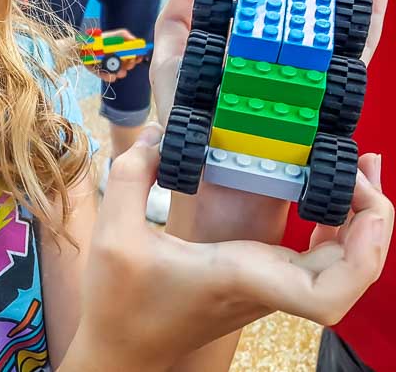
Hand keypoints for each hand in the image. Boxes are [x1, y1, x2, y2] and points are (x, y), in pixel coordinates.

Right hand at [62, 123, 391, 370]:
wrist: (122, 349)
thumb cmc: (119, 303)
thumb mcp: (113, 232)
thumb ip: (131, 174)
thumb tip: (158, 133)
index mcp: (240, 276)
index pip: (328, 294)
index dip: (363, 256)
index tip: (363, 207)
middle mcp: (265, 286)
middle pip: (352, 273)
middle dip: (374, 219)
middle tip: (362, 164)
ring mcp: (265, 288)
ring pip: (339, 268)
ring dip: (360, 223)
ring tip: (358, 169)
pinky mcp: (257, 283)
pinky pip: (316, 261)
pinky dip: (335, 231)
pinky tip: (328, 198)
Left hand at [88, 28, 142, 82]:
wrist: (82, 47)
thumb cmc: (99, 40)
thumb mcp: (113, 35)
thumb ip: (125, 35)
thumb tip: (136, 41)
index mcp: (123, 51)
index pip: (135, 55)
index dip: (138, 57)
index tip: (137, 58)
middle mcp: (119, 59)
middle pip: (130, 65)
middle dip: (130, 65)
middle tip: (127, 63)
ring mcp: (111, 67)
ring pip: (121, 73)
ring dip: (120, 72)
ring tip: (116, 69)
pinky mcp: (103, 73)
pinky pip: (109, 78)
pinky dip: (109, 77)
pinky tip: (107, 74)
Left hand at [149, 0, 388, 244]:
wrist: (218, 181)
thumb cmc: (191, 130)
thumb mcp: (176, 74)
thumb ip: (177, 30)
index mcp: (242, 45)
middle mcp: (276, 54)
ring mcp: (304, 72)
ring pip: (331, 15)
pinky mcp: (328, 94)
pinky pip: (353, 51)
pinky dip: (366, 16)